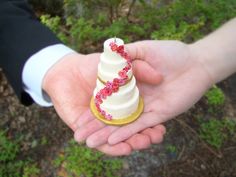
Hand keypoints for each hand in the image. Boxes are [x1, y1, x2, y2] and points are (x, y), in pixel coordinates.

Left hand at [42, 52, 165, 154]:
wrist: (67, 70)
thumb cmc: (92, 65)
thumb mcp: (119, 65)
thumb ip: (138, 68)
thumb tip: (158, 77)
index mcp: (123, 102)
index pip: (140, 117)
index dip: (152, 125)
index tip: (162, 129)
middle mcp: (114, 115)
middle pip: (132, 129)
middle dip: (144, 136)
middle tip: (156, 139)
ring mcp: (101, 121)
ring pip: (117, 136)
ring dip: (131, 142)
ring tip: (142, 144)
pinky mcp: (87, 126)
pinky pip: (99, 139)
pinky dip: (111, 145)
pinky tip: (122, 147)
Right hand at [74, 40, 212, 149]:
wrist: (195, 62)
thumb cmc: (171, 52)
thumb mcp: (143, 49)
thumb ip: (126, 53)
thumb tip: (109, 52)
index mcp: (128, 85)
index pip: (106, 101)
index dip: (92, 111)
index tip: (76, 121)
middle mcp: (134, 99)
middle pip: (112, 116)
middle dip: (96, 127)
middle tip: (80, 137)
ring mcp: (145, 108)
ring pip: (124, 125)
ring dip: (108, 135)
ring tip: (91, 143)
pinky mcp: (158, 114)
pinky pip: (140, 125)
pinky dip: (127, 133)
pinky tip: (113, 140)